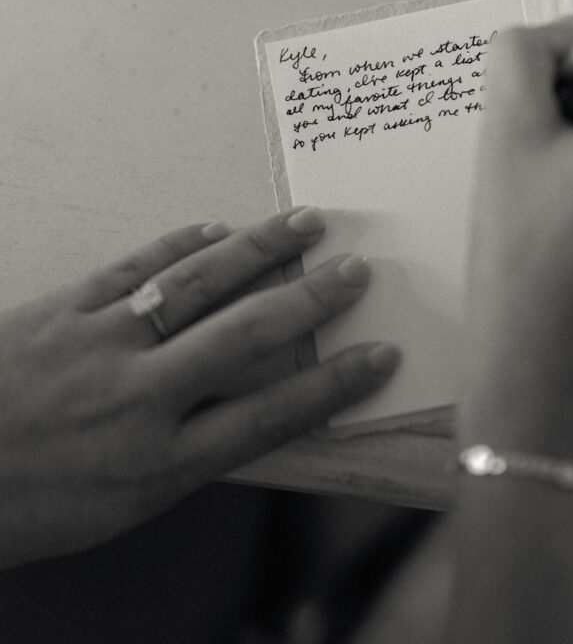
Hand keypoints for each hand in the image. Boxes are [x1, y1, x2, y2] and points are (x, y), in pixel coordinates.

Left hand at [0, 208, 398, 568]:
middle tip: (355, 270)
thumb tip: (245, 414)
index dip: (333, 384)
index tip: (378, 355)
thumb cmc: (28, 504)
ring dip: (258, 251)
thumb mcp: (119, 508)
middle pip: (246, 338)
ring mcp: (101, 344)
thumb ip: (186, 457)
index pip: (271, 416)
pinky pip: (134, 266)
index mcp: (158, 462)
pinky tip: (216, 228)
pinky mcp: (65, 308)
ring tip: (304, 223)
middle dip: (310, 299)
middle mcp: (140, 398)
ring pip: (197, 286)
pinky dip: (180, 243)